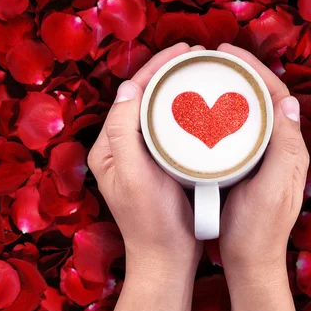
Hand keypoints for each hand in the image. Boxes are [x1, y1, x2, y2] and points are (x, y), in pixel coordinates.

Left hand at [88, 43, 204, 279]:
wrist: (166, 259)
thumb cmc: (150, 222)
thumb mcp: (133, 176)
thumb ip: (123, 132)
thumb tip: (129, 87)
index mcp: (108, 148)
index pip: (128, 96)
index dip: (153, 69)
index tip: (183, 52)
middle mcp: (119, 149)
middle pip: (141, 100)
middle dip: (165, 74)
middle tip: (196, 57)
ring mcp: (139, 158)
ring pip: (155, 113)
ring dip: (174, 91)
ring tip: (199, 74)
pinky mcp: (158, 167)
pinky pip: (167, 131)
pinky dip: (182, 114)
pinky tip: (202, 107)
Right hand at [218, 44, 309, 280]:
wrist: (249, 262)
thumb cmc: (258, 230)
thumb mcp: (271, 190)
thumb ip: (283, 149)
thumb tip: (287, 102)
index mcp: (289, 150)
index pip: (277, 96)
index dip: (254, 70)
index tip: (226, 55)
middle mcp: (278, 149)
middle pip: (262, 100)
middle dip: (239, 76)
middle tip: (210, 62)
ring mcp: (260, 158)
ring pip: (247, 115)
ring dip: (228, 94)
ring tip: (203, 80)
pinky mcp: (244, 168)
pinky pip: (235, 133)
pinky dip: (219, 117)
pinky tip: (200, 116)